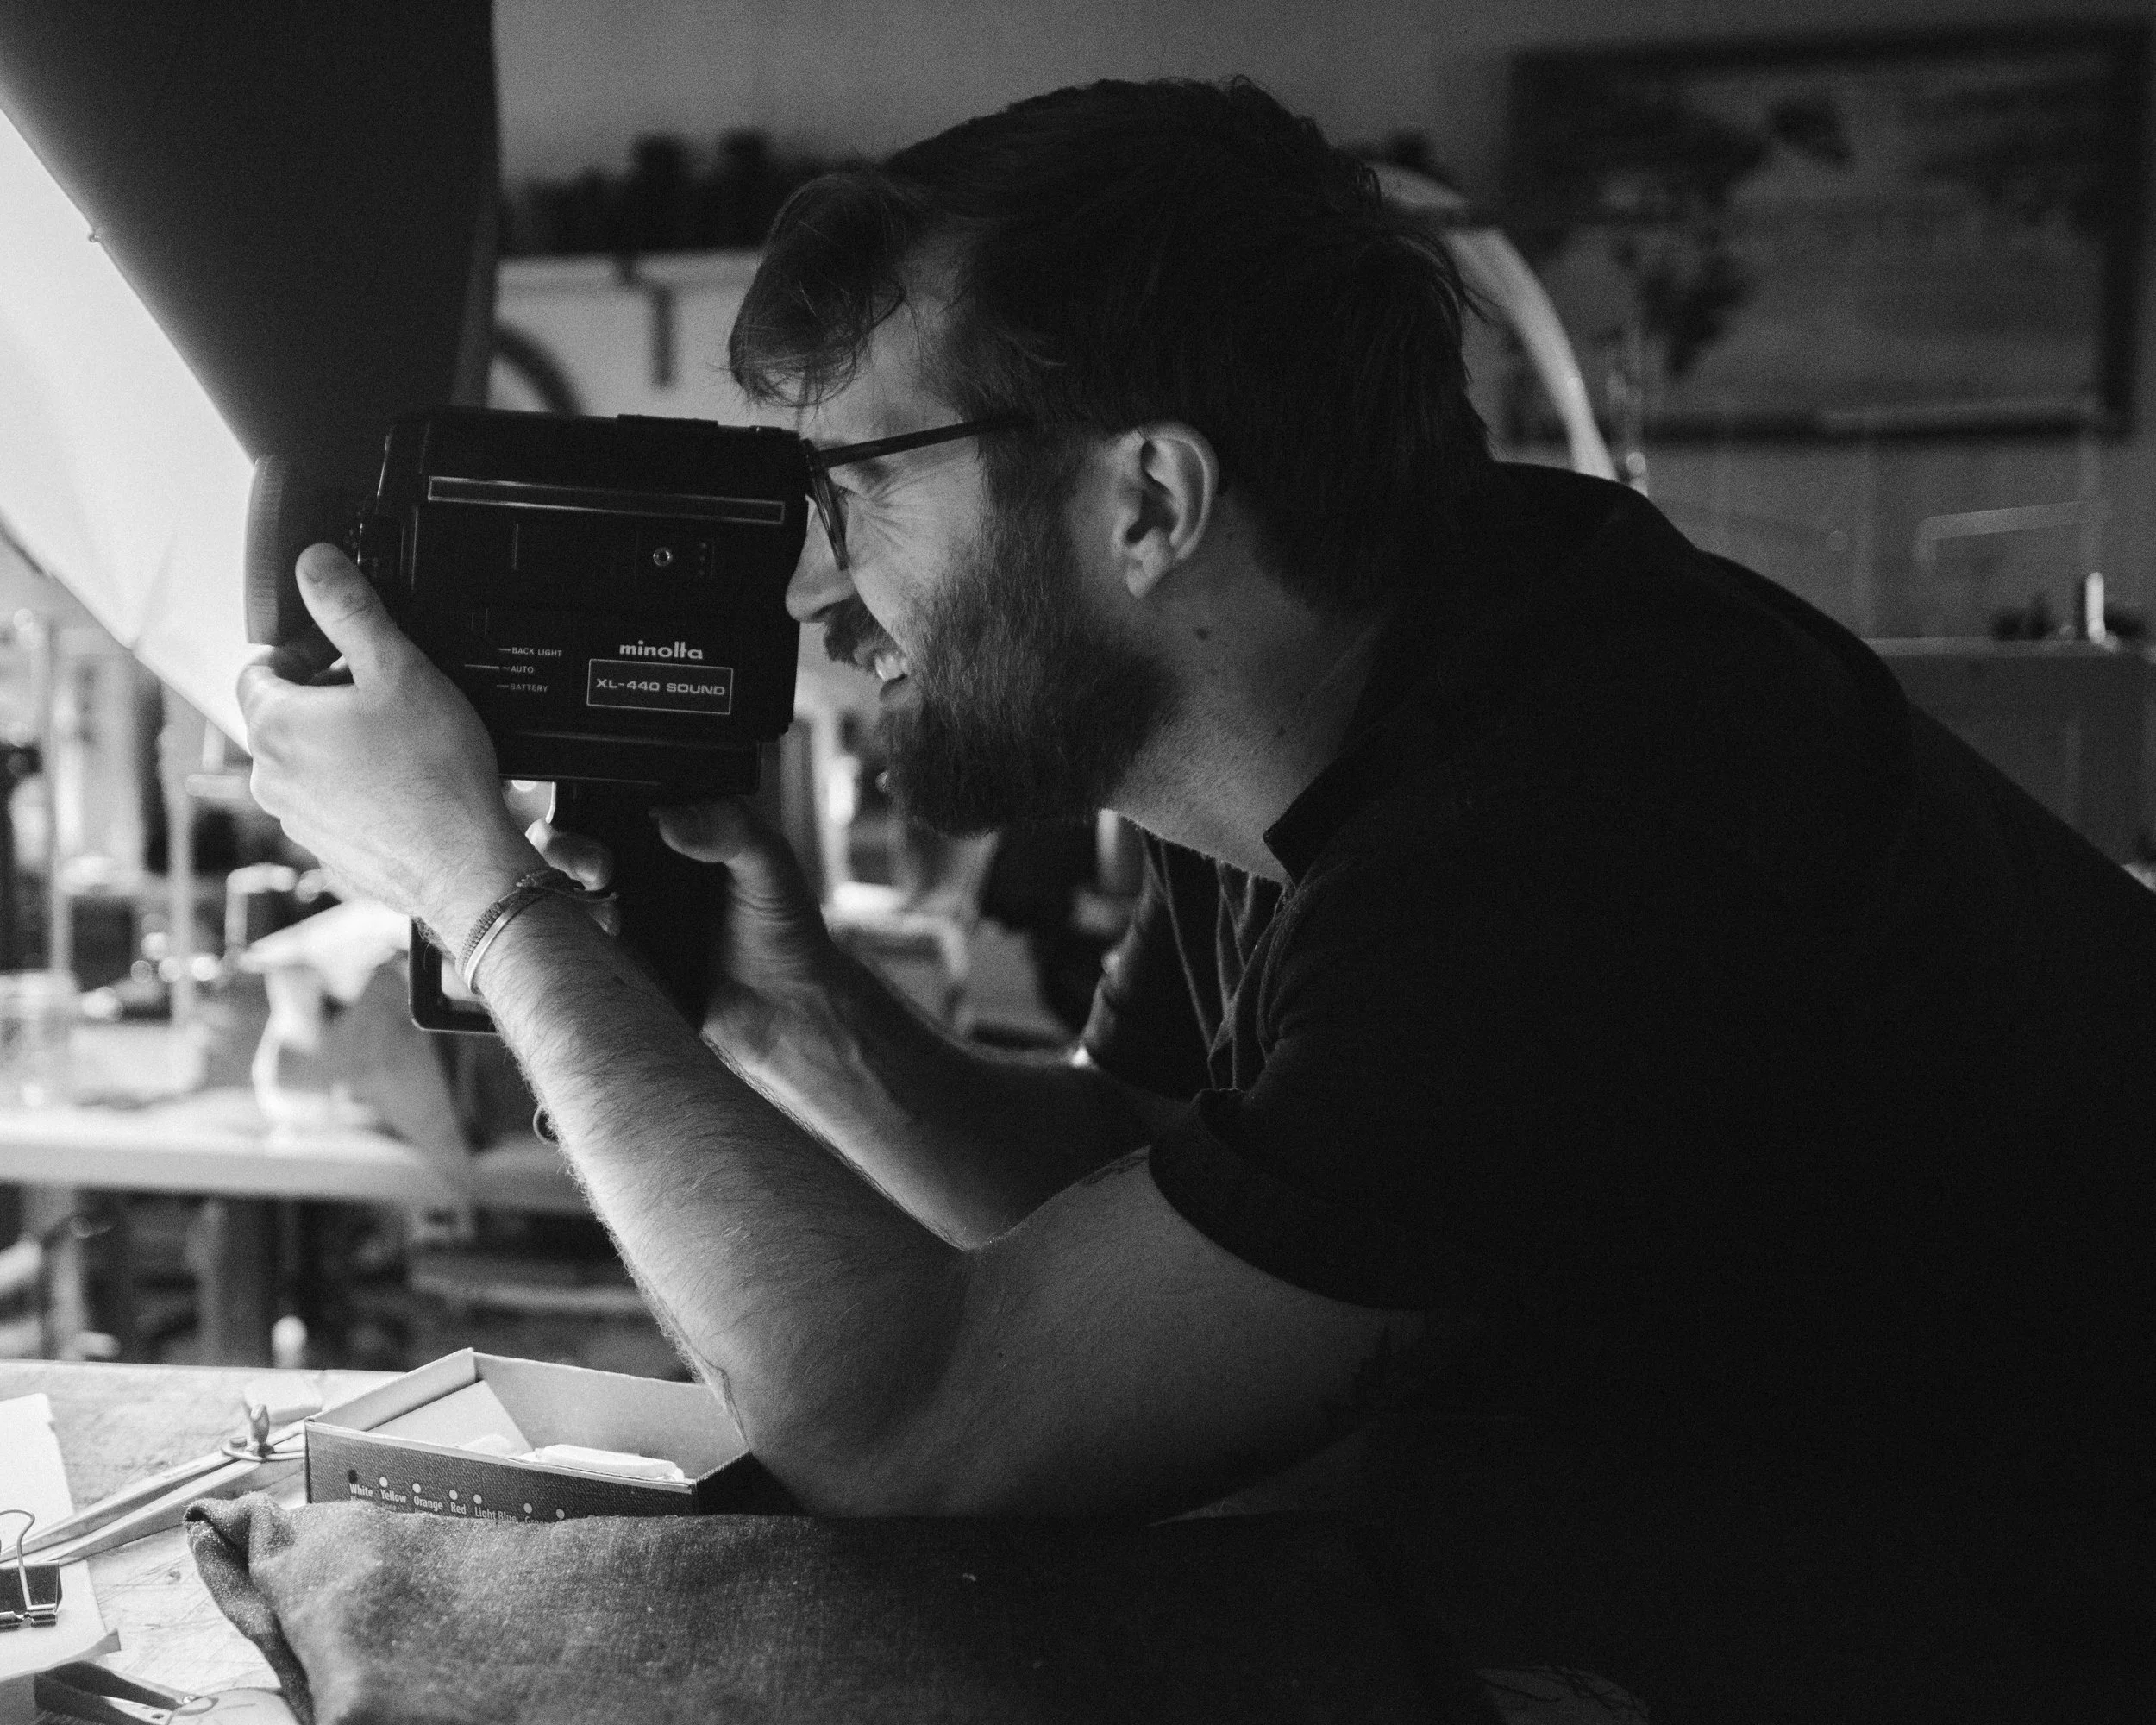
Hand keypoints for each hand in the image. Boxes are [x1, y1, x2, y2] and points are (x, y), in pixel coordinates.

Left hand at [239, 543, 541, 937]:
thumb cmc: (435, 775)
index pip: (259, 667)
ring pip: (306, 760)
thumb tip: (316, 563)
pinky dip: (355, 786)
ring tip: (399, 743)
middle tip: (384, 695)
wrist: (463, 863)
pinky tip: (403, 784)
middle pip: (282, 714)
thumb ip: (351, 609)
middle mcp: (270, 775)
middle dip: (325, 697)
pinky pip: (328, 801)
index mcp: (276, 725)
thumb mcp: (400, 669)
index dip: (305, 651)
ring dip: (340, 743)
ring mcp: (294, 818)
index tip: (348, 657)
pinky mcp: (323, 848)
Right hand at [538, 799, 837, 1061]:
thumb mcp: (769, 862)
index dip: (591, 803)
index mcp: (672, 835)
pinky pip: (571, 945)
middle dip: (562, 847)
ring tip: (603, 908)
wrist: (787, 1010)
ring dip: (559, 892)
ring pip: (557, 891)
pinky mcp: (614, 960)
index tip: (609, 826)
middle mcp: (638, 870)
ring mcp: (621, 915)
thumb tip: (672, 819)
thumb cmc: (788, 932)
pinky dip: (569, 939)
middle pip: (567, 842)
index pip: (609, 801)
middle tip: (598, 870)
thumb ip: (730, 827)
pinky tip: (605, 940)